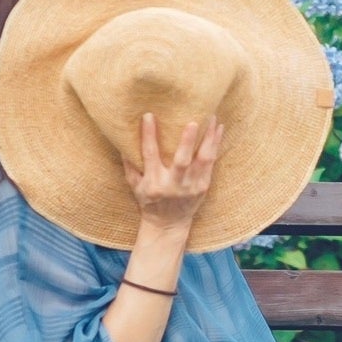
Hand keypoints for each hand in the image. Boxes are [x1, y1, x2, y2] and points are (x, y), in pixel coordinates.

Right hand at [123, 112, 222, 234]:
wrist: (168, 224)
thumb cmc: (149, 201)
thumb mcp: (134, 186)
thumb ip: (130, 165)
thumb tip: (122, 140)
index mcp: (154, 182)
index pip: (150, 155)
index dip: (148, 135)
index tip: (148, 116)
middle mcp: (173, 184)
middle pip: (182, 161)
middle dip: (188, 142)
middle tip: (193, 122)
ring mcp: (191, 186)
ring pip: (203, 160)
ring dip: (209, 139)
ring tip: (213, 118)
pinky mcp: (204, 186)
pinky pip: (212, 163)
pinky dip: (216, 145)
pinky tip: (219, 129)